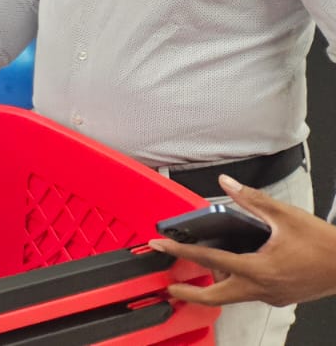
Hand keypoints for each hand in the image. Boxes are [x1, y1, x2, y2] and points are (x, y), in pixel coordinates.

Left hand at [151, 177, 335, 307]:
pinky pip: (249, 293)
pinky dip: (236, 283)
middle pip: (214, 297)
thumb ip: (251, 199)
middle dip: (188, 293)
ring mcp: (270, 295)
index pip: (210, 259)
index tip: (161, 246)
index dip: (180, 251)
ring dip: (214, 285)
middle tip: (169, 286)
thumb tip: (227, 184)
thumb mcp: (285, 216)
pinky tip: (233, 268)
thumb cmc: (324, 245)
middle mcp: (261, 287)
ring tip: (200, 269)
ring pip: (232, 295)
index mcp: (258, 268)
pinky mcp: (278, 297)